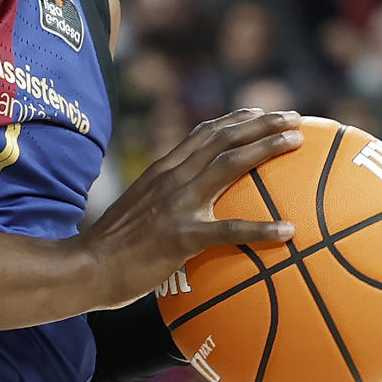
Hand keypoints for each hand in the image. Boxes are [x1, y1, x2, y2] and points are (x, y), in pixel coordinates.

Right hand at [79, 108, 301, 308]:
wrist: (85, 268)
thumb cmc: (111, 248)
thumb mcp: (136, 209)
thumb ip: (161, 199)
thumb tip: (189, 205)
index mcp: (160, 172)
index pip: (202, 134)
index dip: (235, 119)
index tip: (262, 113)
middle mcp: (170, 179)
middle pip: (222, 139)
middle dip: (261, 123)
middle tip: (296, 118)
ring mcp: (176, 205)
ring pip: (228, 166)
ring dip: (265, 149)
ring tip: (296, 143)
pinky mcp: (181, 237)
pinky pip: (228, 230)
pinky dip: (260, 228)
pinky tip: (288, 231)